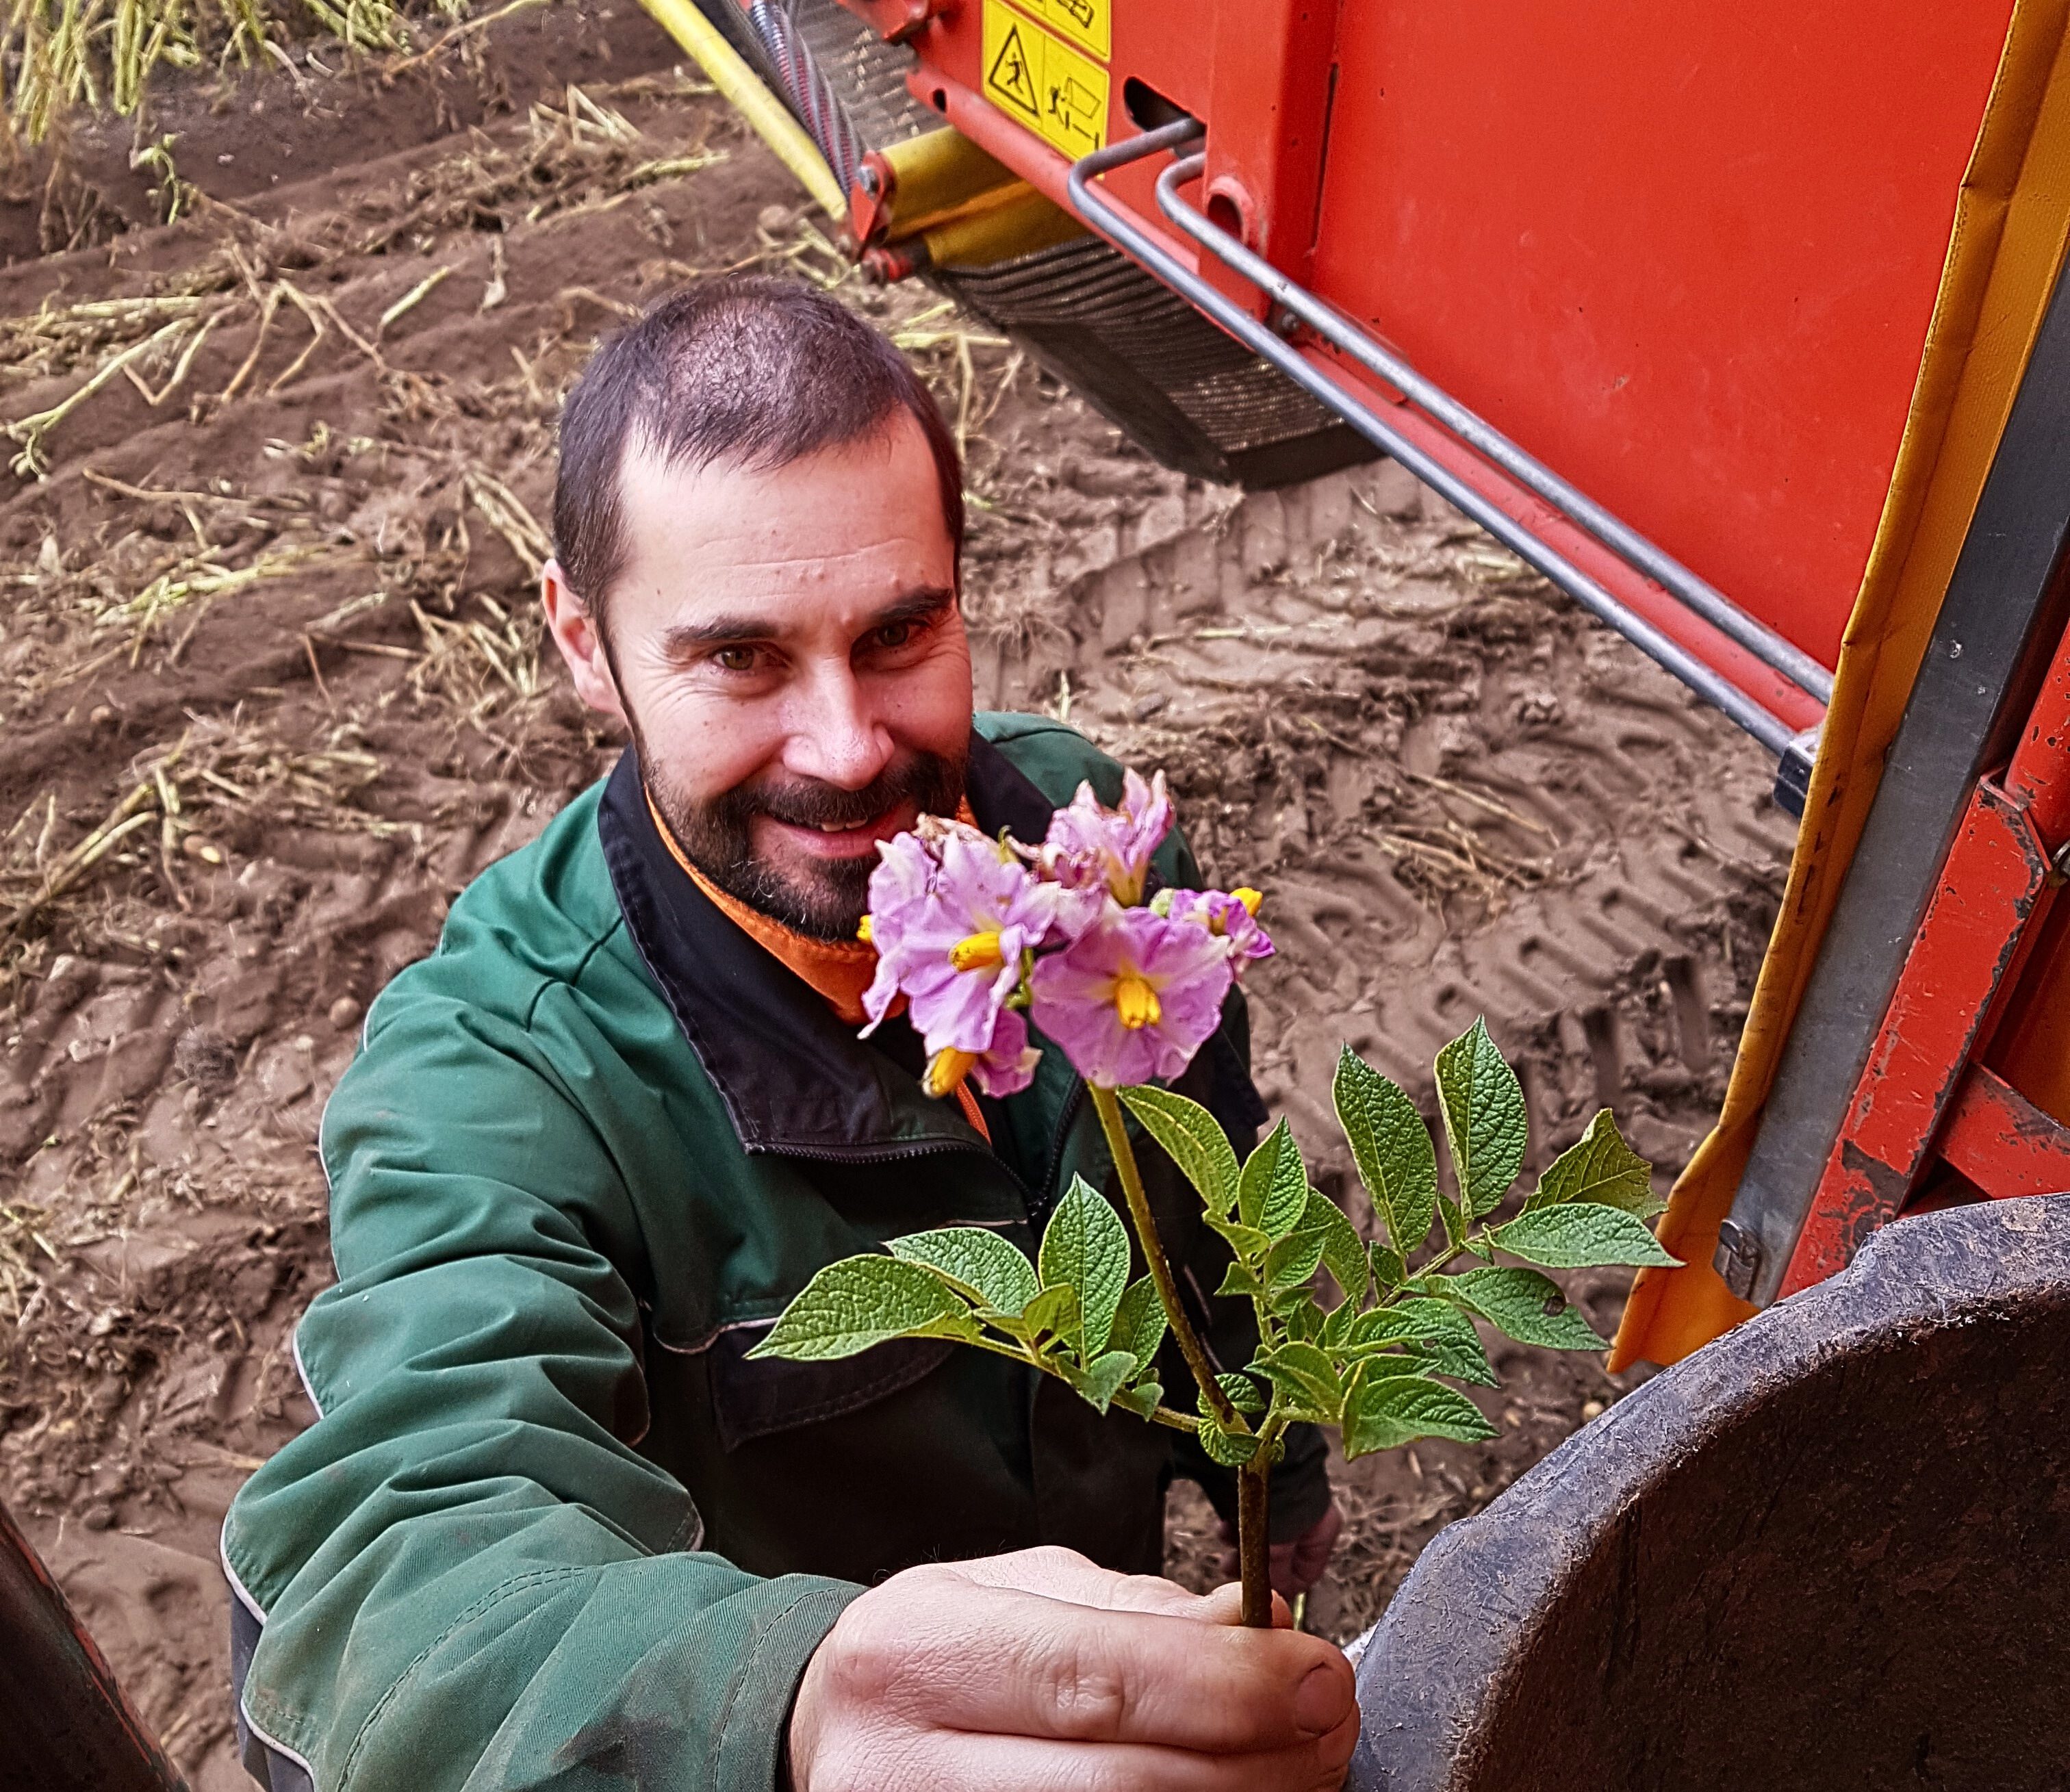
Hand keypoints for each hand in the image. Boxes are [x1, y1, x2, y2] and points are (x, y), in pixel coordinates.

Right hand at [788, 1545, 1358, 1790]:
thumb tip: (1266, 1629)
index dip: (1225, 1685)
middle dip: (1255, 1766)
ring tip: (1302, 1774)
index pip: (1091, 1677)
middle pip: (1119, 1789)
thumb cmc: (941, 1663)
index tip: (1321, 1676)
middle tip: (1334, 1733)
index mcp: (916, 1653)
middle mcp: (900, 1768)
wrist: (827, 1743)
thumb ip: (1138, 1614)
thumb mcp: (1016, 1598)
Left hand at [1219, 1499, 1344, 1600]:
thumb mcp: (1280, 1544)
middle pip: (1278, 1557)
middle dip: (1253, 1565)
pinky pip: (1248, 1517)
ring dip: (1241, 1545)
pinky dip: (1236, 1523)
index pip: (1306, 1575)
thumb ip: (1276, 1574)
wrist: (1261, 1443)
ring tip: (1225, 1541)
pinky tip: (1223, 1524)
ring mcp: (1284, 1502)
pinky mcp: (1261, 1489)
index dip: (1281, 1588)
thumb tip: (1272, 1596)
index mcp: (1323, 1529)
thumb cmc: (1279, 1490)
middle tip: (1231, 1568)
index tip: (1258, 1596)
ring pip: (1261, 1538)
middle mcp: (1306, 1516)